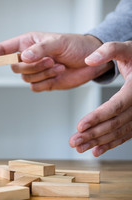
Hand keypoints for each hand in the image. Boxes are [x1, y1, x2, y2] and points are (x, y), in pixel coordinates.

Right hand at [0, 32, 113, 90]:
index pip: (5, 49)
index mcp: (28, 43)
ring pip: (25, 78)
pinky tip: (57, 74)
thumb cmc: (75, 45)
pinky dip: (46, 82)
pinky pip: (35, 87)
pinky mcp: (42, 82)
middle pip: (15, 67)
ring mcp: (35, 71)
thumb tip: (23, 57)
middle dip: (33, 66)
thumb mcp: (58, 42)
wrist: (91, 62)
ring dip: (43, 73)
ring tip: (58, 66)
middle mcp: (28, 57)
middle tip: (51, 60)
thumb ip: (40, 49)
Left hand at [69, 41, 131, 155]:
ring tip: (79, 147)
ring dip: (98, 142)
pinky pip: (125, 135)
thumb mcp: (126, 49)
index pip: (115, 107)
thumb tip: (89, 59)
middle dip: (93, 134)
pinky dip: (110, 144)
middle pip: (115, 123)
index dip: (97, 117)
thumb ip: (109, 51)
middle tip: (73, 142)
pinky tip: (96, 150)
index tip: (79, 126)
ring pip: (118, 132)